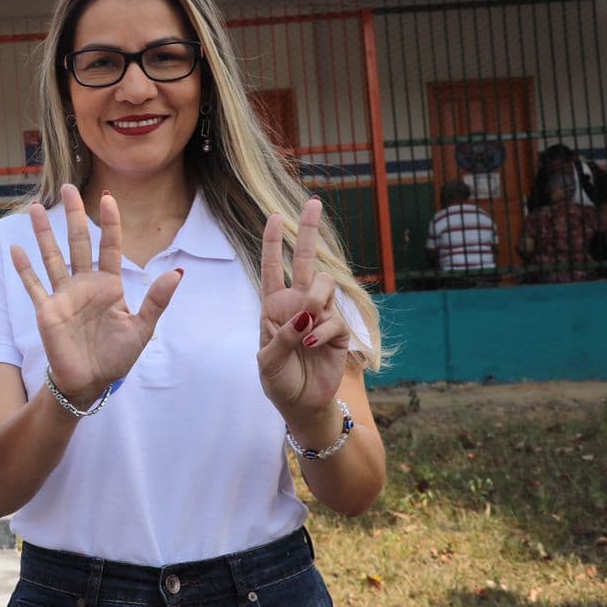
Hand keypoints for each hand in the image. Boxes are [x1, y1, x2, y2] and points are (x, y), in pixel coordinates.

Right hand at [11, 185, 180, 403]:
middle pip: (78, 242)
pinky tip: (16, 249)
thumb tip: (177, 272)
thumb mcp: (142, 329)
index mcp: (109, 286)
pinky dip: (24, 268)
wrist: (90, 382)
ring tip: (34, 207)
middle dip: (73, 215)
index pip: (110, 247)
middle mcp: (84, 285)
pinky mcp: (46, 310)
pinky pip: (33, 285)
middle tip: (67, 188)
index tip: (109, 198)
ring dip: (43, 233)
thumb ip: (157, 300)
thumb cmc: (117, 357)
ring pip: (52, 256)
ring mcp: (63, 295)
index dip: (109, 223)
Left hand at [257, 197, 349, 415]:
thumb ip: (282, 336)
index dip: (274, 242)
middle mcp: (298, 305)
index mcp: (274, 306)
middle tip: (313, 202)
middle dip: (308, 231)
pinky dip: (324, 331)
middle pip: (305, 261)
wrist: (301, 405)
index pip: (272, 268)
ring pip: (325, 286)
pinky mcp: (339, 332)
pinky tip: (314, 346)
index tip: (275, 216)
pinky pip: (335, 320)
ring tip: (306, 331)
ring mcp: (320, 316)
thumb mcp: (267, 361)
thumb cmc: (278, 381)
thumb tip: (306, 316)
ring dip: (315, 303)